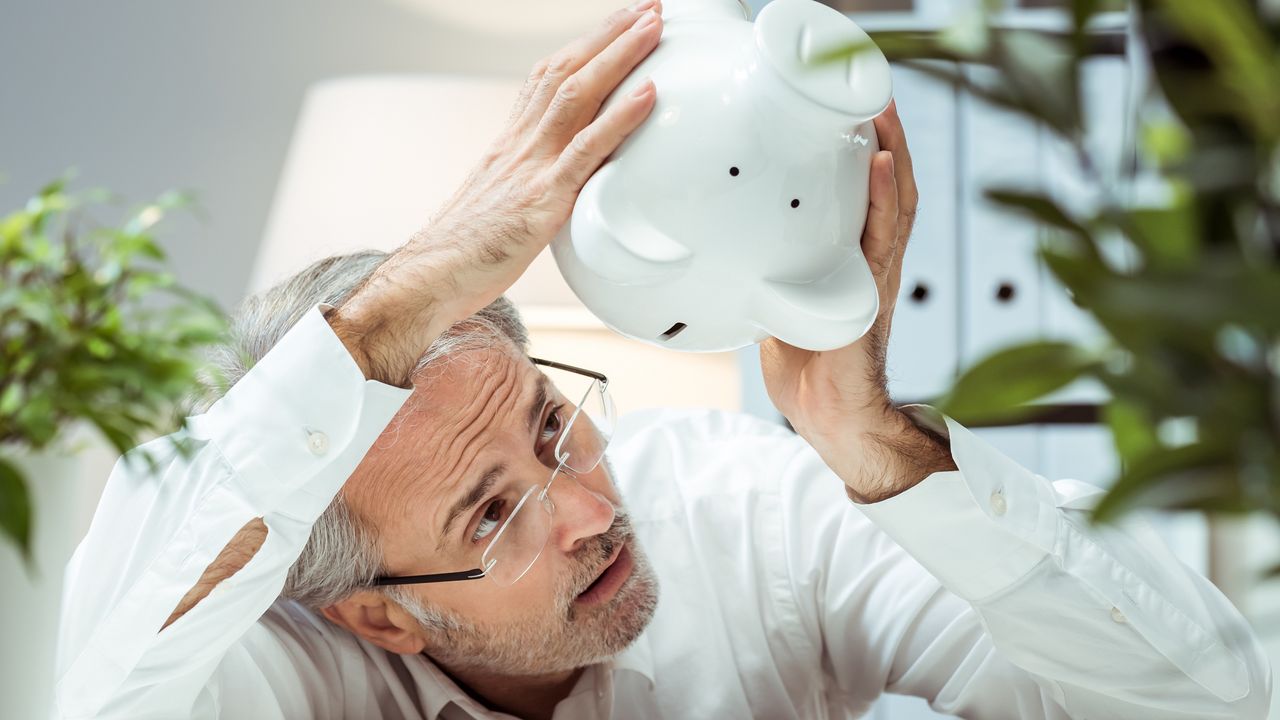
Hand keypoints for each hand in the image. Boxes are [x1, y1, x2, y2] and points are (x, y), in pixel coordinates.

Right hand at [331, 1, 663, 384]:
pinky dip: (620, 117)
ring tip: (654, 26)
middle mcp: (520, 144)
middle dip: (610, 33)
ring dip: (619, 54)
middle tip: (649, 5)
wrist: (428, 279)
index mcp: (511, 143)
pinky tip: (648, 93)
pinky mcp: (541, 200)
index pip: (549, 76)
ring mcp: (529, 168)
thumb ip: (532, 182)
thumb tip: (562, 182)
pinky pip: (585, 150)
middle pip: (567, 70)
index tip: (618, 22)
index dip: (585, 45)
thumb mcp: (502, 203)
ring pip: (577, 94)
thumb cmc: (464, 251)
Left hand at [760, 102, 950, 501]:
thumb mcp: (775, 303)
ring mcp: (875, 272)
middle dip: (876, 131)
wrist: (830, 419)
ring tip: (877, 105)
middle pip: (883, 179)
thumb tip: (715, 247)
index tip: (833, 104)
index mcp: (845, 255)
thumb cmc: (806, 367)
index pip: (855, 188)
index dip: (852, 147)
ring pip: (894, 197)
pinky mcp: (873, 294)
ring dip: (890, 148)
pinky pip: (884, 238)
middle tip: (861, 83)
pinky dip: (885, 199)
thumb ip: (760, 271)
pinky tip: (880, 164)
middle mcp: (867, 255)